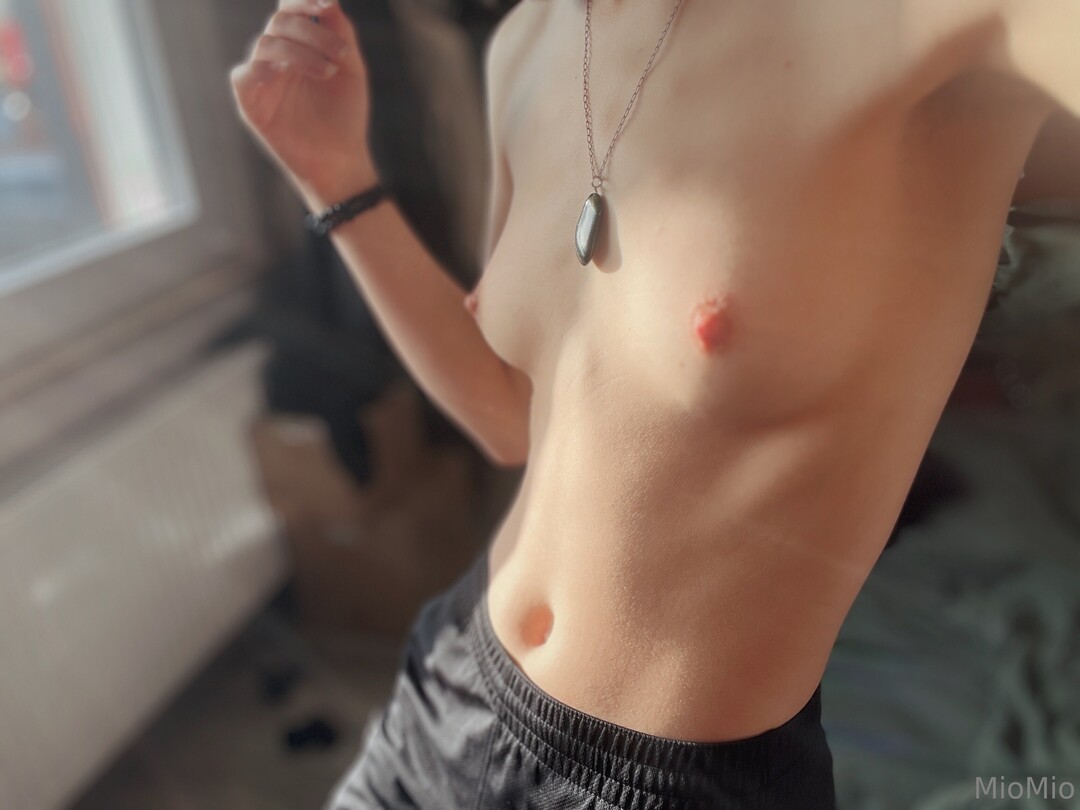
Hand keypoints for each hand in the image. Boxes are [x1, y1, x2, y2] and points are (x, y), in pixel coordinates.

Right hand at [230, 0, 377, 203]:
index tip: (326, 3)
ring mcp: (263, 79)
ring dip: (299, 52)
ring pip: (266, 44)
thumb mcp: (351, 68)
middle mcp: (277, 58)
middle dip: (312, 31)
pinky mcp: (251, 103)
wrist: (341, 159)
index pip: (290, 9)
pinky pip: (243, 75)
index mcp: (299, 45)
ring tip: (328, 73)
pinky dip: (262, 68)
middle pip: (280, 22)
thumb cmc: (346, 115)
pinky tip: (285, 74)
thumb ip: (340, 30)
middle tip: (340, 52)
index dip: (303, 0)